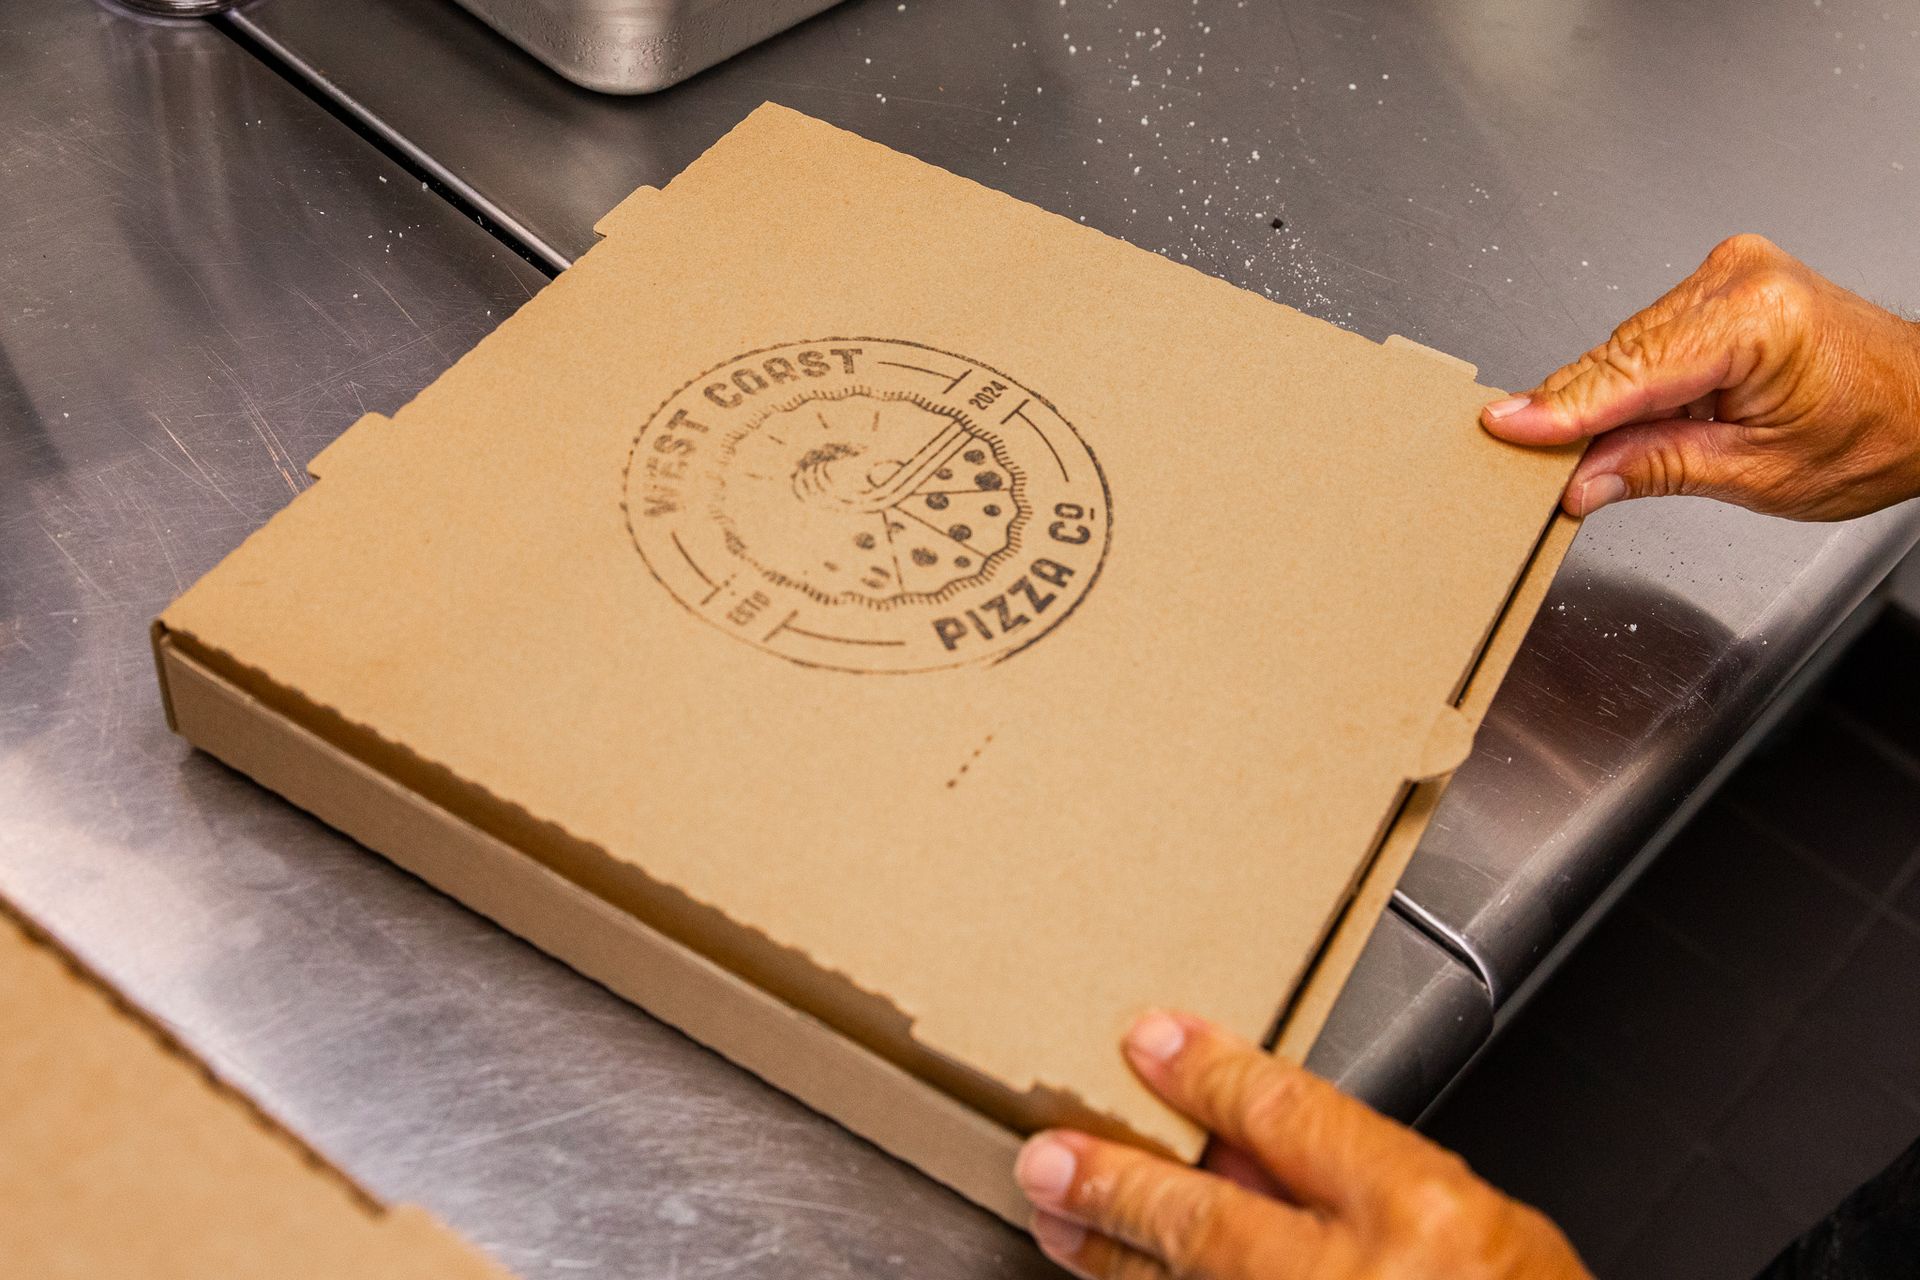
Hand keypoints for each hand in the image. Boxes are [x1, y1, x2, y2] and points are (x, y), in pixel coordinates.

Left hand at [1014, 1012, 1588, 1279]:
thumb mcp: (1489, 1228)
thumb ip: (1373, 1179)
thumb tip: (1245, 1137)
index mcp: (1428, 1221)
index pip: (1291, 1118)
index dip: (1209, 1072)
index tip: (1149, 1040)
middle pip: (1209, 1222)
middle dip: (1119, 1184)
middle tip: (1047, 1156)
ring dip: (1116, 1260)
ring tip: (1056, 1219)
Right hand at [1480, 233, 1919, 520]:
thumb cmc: (1874, 434)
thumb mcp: (1759, 475)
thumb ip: (1658, 469)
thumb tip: (1582, 478)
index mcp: (1758, 320)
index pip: (1633, 373)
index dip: (1564, 407)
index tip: (1506, 426)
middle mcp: (1740, 279)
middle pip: (1620, 355)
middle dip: (1573, 410)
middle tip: (1524, 456)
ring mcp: (1729, 272)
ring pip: (1626, 344)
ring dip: (1598, 398)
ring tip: (1573, 449)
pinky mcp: (1720, 281)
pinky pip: (1647, 334)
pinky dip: (1625, 380)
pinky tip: (1612, 416)